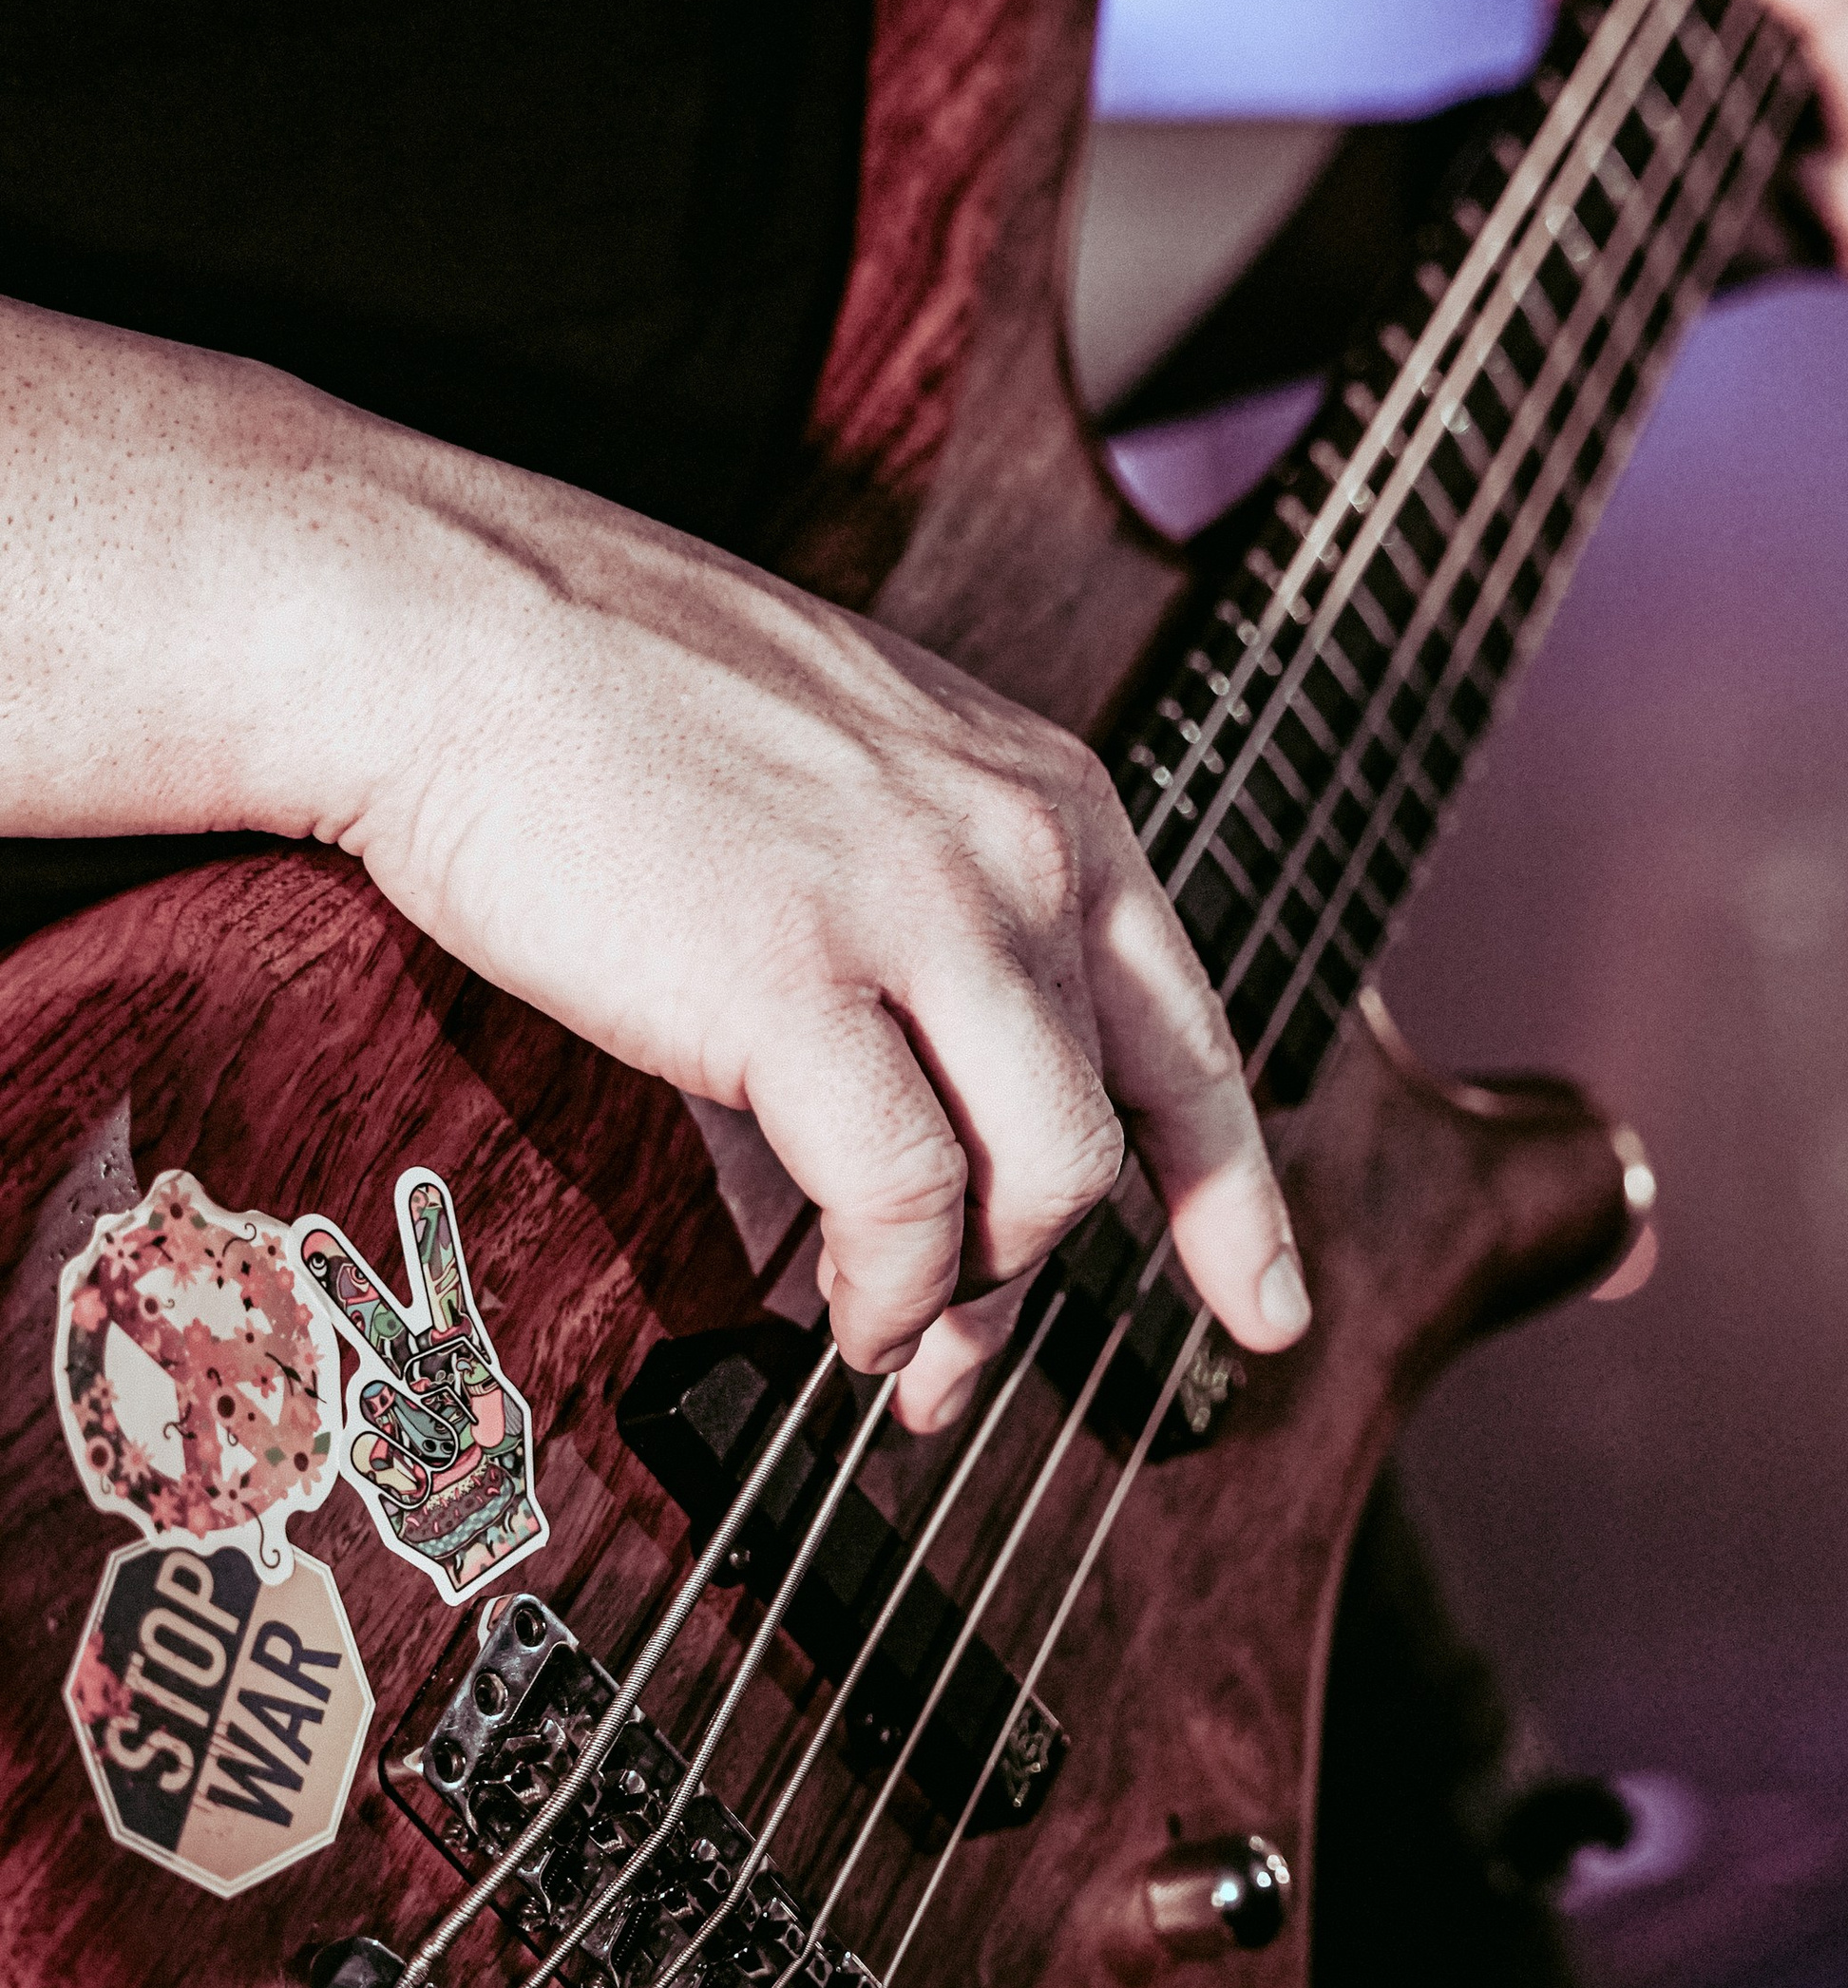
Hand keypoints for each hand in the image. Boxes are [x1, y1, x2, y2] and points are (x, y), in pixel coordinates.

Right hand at [335, 464, 1309, 1424]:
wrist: (444, 625)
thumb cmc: (598, 713)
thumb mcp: (824, 812)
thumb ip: (888, 980)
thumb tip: (856, 1185)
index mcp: (1047, 798)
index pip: (1189, 1035)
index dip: (1234, 1197)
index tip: (1262, 1310)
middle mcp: (1022, 851)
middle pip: (1113, 1136)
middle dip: (1036, 1279)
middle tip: (958, 1362)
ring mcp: (924, 913)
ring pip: (1038, 1183)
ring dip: (959, 1297)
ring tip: (879, 1339)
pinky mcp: (803, 985)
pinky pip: (903, 1203)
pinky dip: (882, 1291)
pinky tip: (832, 1313)